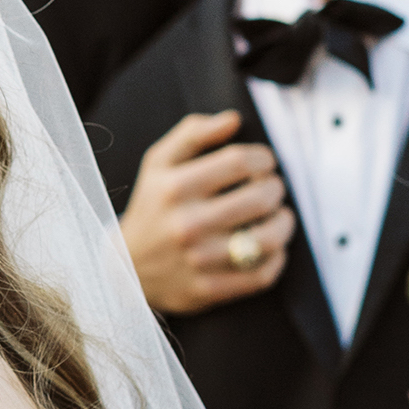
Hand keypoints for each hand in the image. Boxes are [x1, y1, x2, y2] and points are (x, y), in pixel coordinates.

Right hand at [118, 110, 292, 315]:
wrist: (125, 269)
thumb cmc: (152, 207)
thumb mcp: (158, 163)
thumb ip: (193, 133)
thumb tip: (233, 119)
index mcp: (174, 188)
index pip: (240, 162)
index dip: (263, 159)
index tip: (264, 164)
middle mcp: (186, 224)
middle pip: (260, 198)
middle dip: (275, 188)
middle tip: (270, 189)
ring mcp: (198, 261)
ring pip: (268, 239)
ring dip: (283, 223)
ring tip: (278, 217)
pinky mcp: (208, 290)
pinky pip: (262, 274)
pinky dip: (276, 258)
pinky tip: (268, 247)